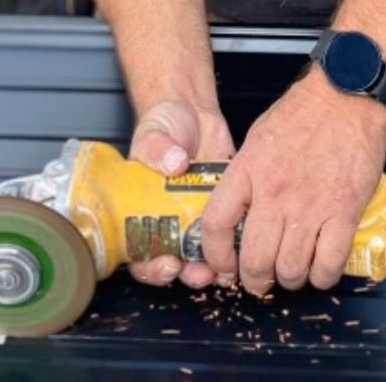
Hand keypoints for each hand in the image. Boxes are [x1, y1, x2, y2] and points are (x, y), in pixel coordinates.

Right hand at [128, 98, 234, 289]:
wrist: (192, 111)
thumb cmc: (163, 125)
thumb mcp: (153, 133)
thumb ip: (157, 149)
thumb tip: (174, 162)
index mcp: (145, 211)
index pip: (140, 253)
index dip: (151, 268)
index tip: (166, 264)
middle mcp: (171, 220)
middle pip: (175, 262)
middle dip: (188, 274)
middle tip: (200, 272)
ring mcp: (198, 216)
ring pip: (205, 255)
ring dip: (215, 265)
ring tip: (225, 265)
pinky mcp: (225, 207)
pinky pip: (231, 232)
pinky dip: (238, 240)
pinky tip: (245, 237)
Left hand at [201, 66, 385, 294]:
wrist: (345, 97)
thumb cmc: (302, 113)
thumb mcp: (258, 139)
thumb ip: (245, 174)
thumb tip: (238, 208)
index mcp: (248, 170)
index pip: (216, 224)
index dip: (215, 255)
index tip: (223, 266)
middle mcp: (275, 193)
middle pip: (254, 259)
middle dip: (254, 279)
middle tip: (259, 279)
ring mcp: (310, 205)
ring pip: (291, 269)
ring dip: (288, 280)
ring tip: (291, 273)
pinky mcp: (344, 212)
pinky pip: (328, 264)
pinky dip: (322, 277)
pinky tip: (319, 270)